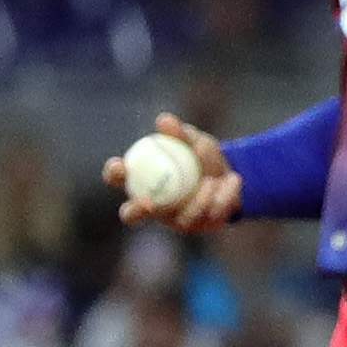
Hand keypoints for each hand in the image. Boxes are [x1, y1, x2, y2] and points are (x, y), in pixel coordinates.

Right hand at [106, 115, 241, 233]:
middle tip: (149, 202)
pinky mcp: (198, 227)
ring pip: (180, 218)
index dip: (114, 173)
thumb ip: (180, 133)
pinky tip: (232, 180)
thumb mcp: (195, 140)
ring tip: (211, 180)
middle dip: (136, 210)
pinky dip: (222, 196)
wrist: (232, 174)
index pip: (117, 178)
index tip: (121, 166)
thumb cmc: (202, 157)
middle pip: (131, 215)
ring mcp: (173, 220)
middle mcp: (152, 205)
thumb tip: (164, 120)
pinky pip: (209, 216)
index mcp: (141, 181)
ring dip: (198, 200)